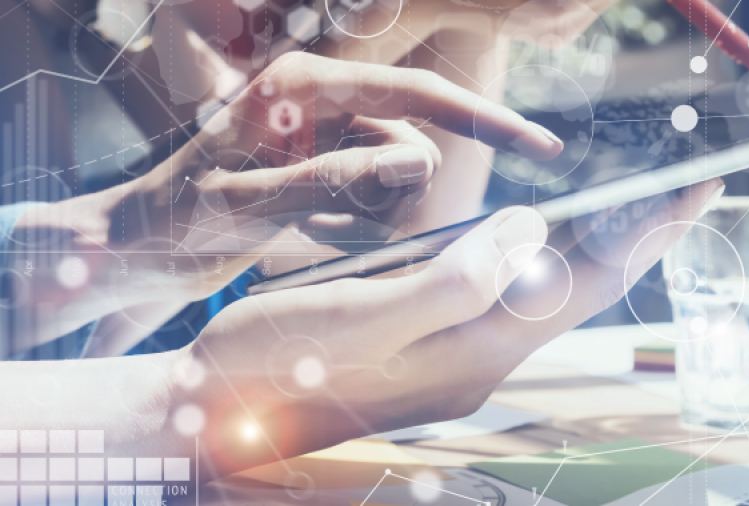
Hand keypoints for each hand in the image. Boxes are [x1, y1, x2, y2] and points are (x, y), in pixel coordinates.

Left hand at [14, 53, 561, 311]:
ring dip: (369, 216)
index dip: (484, 121)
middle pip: (411, 145)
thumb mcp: (248, 203)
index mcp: (301, 85)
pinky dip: (357, 224)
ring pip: (397, 177)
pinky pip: (375, 195)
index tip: (543, 148)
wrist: (136, 248)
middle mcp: (320, 100)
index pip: (416, 96)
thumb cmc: (174, 220)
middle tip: (319, 226)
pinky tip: (304, 232)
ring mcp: (324, 135)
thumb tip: (422, 166)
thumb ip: (336, 180)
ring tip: (302, 230)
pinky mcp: (324, 167)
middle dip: (390, 197)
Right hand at [172, 178, 722, 482]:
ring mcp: (455, 360)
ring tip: (630, 212)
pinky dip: (540, 262)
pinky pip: (507, 300)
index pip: (585, 284)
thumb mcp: (360, 315)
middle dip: (634, 239)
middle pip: (578, 291)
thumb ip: (453, 279)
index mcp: (472, 350)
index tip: (695, 190)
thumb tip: (532, 231)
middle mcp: (478, 360)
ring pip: (546, 295)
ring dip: (592, 250)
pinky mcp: (430, 349)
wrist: (222, 414)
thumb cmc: (275, 364)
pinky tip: (539, 243)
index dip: (644, 234)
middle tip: (680, 193)